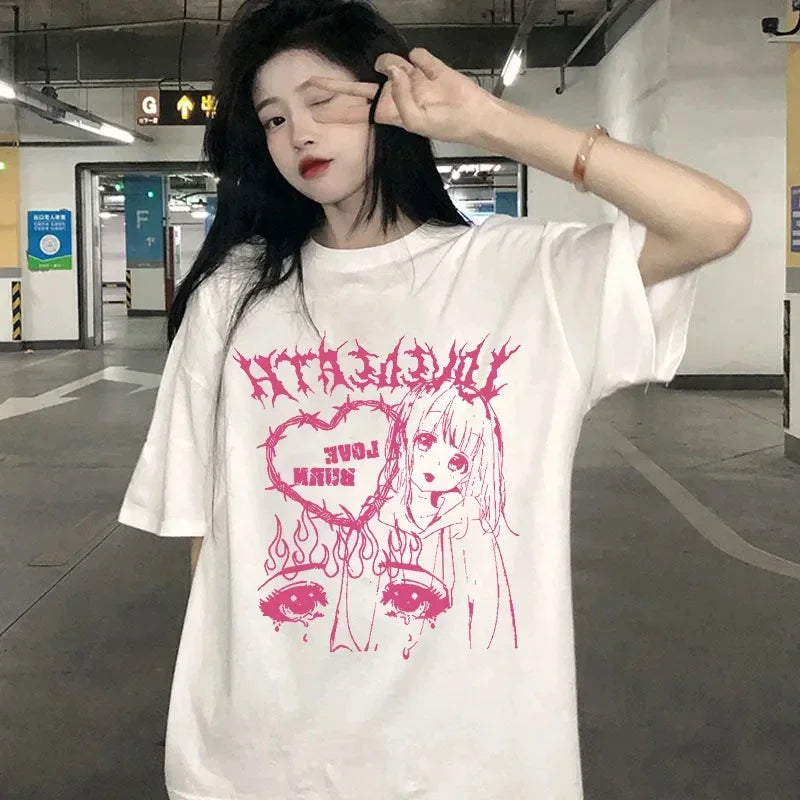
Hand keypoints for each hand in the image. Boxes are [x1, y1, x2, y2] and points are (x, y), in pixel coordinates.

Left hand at [307, 47, 494, 145]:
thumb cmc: (445, 124)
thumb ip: (399, 98)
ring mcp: (407, 78)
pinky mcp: (423, 63)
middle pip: (358, 87)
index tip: (314, 111)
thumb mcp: (416, 121)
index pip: (357, 110)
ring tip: (423, 88)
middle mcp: (393, 94)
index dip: (336, 108)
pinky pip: (416, 57)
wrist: (473, 114)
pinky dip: (425, 66)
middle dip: (334, 86)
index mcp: (389, 112)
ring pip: (389, 63)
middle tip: (309, 84)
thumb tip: (394, 70)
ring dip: (401, 73)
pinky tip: (436, 78)